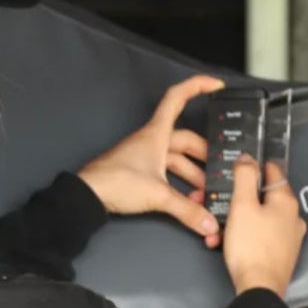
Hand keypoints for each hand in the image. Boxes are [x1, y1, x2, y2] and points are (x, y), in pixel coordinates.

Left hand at [76, 75, 225, 245]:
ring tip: (207, 192)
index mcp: (156, 134)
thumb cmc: (116, 182)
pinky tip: (188, 199)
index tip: (217, 85)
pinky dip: (178, 183)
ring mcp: (144, 156)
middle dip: (204, 154)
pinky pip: (165, 172)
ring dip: (192, 174)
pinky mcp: (138, 172)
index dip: (197, 86)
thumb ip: (187, 209)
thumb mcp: (158, 195)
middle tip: (220, 168)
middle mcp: (151, 141)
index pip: (178, 98)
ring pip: (176, 159)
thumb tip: (209, 222)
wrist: (87, 195)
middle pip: (185, 139)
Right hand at [222, 157, 305, 296]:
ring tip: (215, 230)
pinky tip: (224, 243)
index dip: (254, 165)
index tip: (236, 165)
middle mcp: (293, 216)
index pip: (273, 171)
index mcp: (286, 201)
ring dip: (235, 220)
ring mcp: (290, 236)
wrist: (259, 289)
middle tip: (215, 201)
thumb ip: (245, 178)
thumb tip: (248, 157)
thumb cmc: (250, 244)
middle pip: (263, 197)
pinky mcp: (282, 253)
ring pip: (259, 218)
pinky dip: (243, 235)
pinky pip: (261, 236)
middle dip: (237, 199)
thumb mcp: (242, 206)